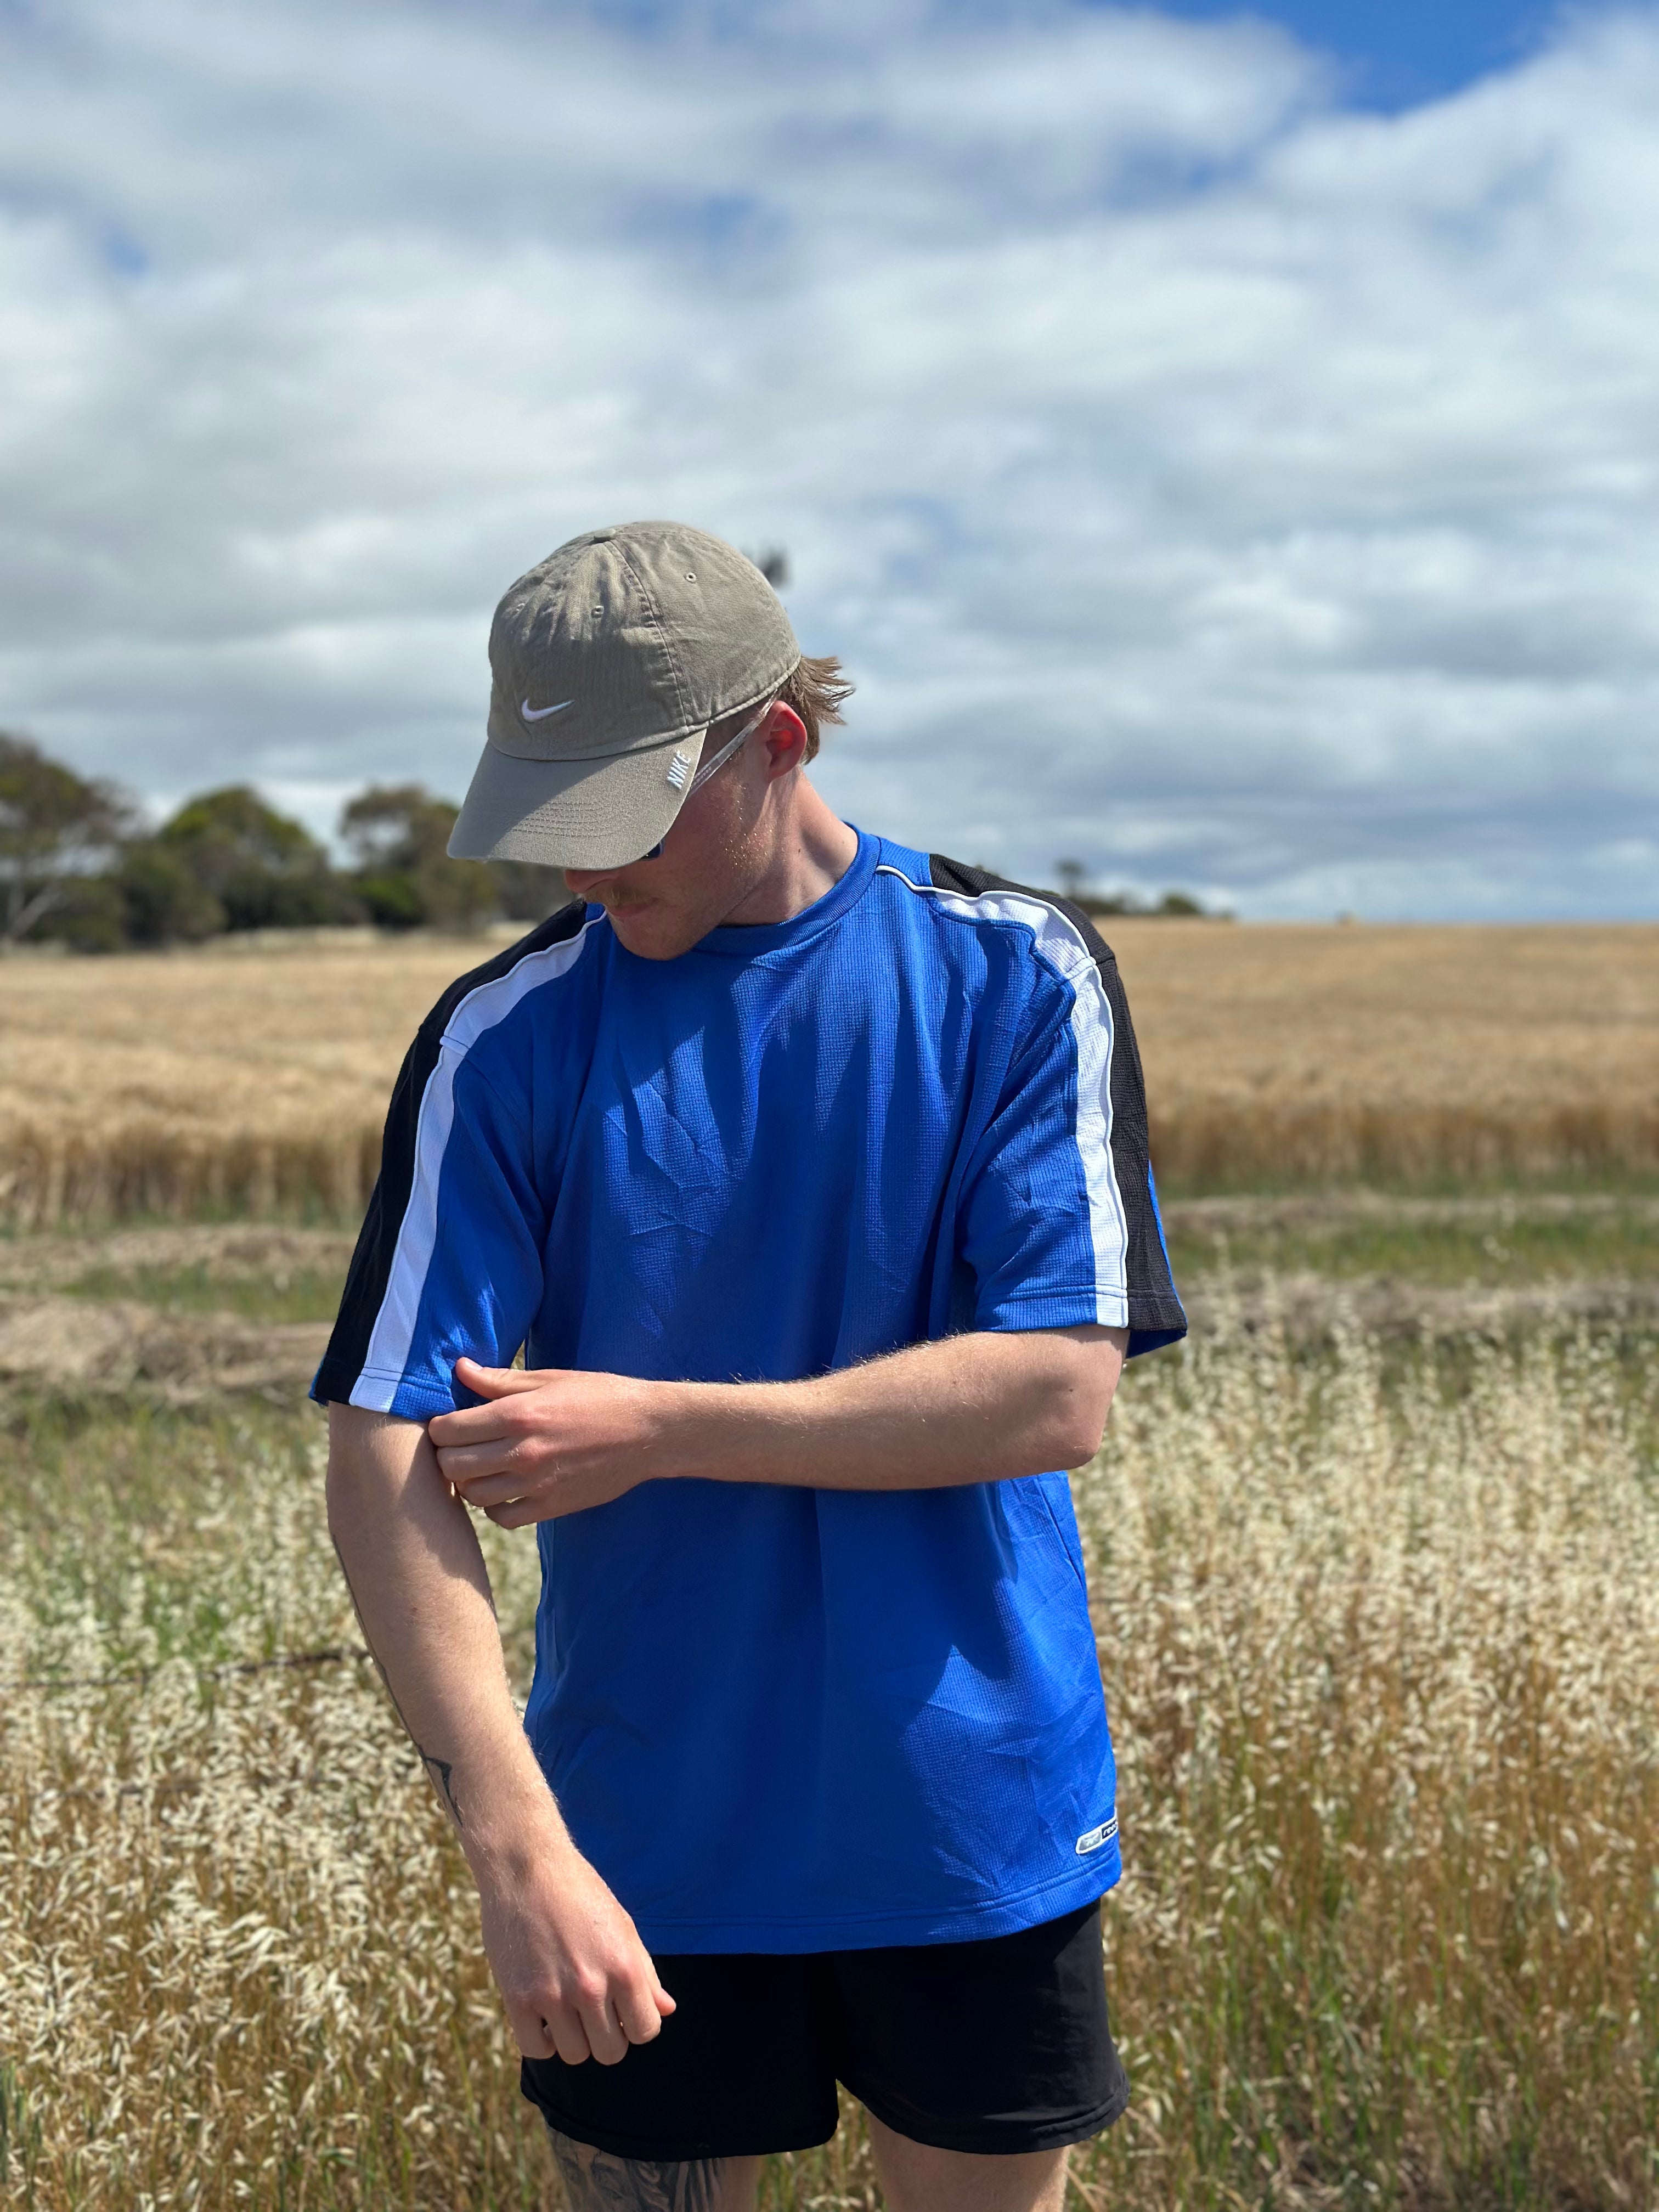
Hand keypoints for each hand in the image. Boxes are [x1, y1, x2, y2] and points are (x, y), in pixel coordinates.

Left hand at [429, 1357, 664, 1525]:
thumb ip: (499, 1380)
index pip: (447, 1430)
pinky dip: (495, 1507)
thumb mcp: (550, 1378)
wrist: (648, 1431)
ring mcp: (535, 1484)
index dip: (439, 1427)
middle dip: (448, 1455)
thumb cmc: (600, 1396)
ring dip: (469, 1482)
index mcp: (517, 1414)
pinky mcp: (551, 1507)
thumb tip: (460, 1369)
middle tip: (462, 1446)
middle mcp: (521, 1452)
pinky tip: (505, 1489)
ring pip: (471, 1495)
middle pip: (451, 1466)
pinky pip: (502, 1518)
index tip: (450, 1424)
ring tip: (482, 1467)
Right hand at [477, 1826, 675, 2063]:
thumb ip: (645, 1973)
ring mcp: (553, 1996)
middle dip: (607, 2036)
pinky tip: (543, 2014)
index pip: (645, 2032)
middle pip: (610, 2052)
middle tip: (593, 2010)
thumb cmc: (580, 1893)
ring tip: (567, 2008)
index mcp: (625, 1968)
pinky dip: (542, 2040)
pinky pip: (537, 2050)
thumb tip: (666, 2011)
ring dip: (574, 2038)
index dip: (636, 2023)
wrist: (526, 1867)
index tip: (622, 2009)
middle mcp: (591, 1987)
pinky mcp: (518, 1999)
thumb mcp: (623, 1926)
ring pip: (575, 2055)